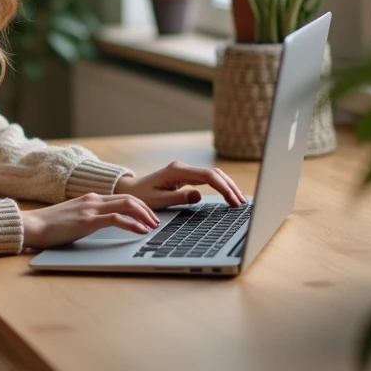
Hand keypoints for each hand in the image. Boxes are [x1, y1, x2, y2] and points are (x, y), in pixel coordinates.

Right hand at [21, 193, 160, 248]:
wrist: (31, 225)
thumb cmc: (48, 225)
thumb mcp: (73, 217)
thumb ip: (88, 216)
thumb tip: (101, 224)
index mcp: (90, 198)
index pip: (122, 197)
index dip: (140, 206)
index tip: (148, 217)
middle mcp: (93, 200)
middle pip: (129, 198)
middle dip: (147, 209)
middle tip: (156, 221)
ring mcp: (90, 209)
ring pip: (127, 205)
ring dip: (144, 215)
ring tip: (153, 226)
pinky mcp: (87, 220)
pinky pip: (117, 219)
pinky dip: (132, 224)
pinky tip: (140, 231)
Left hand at [113, 161, 246, 208]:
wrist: (129, 190)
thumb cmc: (140, 196)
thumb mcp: (158, 201)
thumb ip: (179, 198)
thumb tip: (199, 196)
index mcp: (177, 171)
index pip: (208, 176)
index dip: (223, 188)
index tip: (233, 201)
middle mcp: (183, 168)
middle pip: (214, 173)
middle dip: (230, 187)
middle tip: (242, 202)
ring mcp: (184, 171)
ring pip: (213, 175)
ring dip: (227, 186)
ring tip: (239, 200)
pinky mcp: (184, 176)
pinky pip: (206, 179)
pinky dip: (219, 186)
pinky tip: (227, 195)